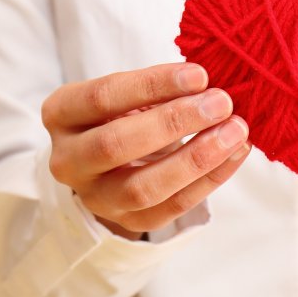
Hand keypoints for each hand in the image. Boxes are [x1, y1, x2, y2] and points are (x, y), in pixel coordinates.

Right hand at [42, 62, 249, 238]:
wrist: (108, 163)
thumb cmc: (122, 114)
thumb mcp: (126, 93)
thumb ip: (158, 88)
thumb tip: (209, 84)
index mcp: (61, 114)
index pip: (103, 97)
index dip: (152, 84)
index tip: (199, 75)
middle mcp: (68, 160)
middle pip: (116, 144)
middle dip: (174, 122)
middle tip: (221, 103)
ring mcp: (94, 197)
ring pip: (143, 188)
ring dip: (196, 158)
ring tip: (236, 131)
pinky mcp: (127, 222)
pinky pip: (172, 207)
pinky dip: (210, 180)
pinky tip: (236, 153)